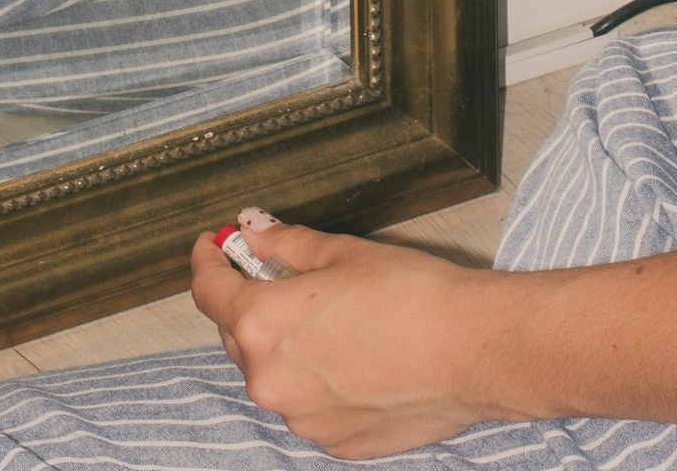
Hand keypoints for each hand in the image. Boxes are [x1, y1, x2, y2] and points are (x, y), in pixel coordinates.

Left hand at [190, 219, 500, 459]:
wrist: (470, 351)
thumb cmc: (411, 295)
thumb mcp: (339, 252)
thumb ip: (284, 244)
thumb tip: (254, 232)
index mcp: (261, 325)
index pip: (207, 291)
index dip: (206, 261)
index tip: (211, 246)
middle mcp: (270, 381)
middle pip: (237, 334)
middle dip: (252, 302)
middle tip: (281, 274)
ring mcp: (302, 420)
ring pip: (275, 374)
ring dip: (287, 346)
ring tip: (336, 320)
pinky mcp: (335, 443)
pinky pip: (309, 406)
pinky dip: (318, 381)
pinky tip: (356, 357)